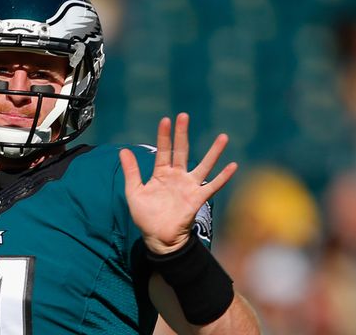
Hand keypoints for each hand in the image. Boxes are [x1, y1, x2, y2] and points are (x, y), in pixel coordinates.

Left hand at [119, 113, 237, 254]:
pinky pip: (213, 186)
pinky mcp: (198, 198)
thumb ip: (131, 171)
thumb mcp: (134, 192)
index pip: (163, 150)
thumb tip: (123, 150)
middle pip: (181, 151)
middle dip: (182, 134)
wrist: (159, 238)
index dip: (164, 136)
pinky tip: (233, 165)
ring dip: (213, 152)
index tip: (165, 119)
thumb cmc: (146, 216)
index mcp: (161, 173)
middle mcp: (177, 176)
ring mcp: (189, 186)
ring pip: (204, 165)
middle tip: (184, 116)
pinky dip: (223, 176)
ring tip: (223, 137)